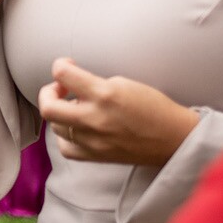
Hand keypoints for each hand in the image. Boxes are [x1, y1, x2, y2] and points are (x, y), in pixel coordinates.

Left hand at [37, 58, 199, 166]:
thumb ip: (94, 83)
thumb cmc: (154, 107)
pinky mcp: (97, 157)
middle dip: (49, 92)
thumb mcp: (124, 82)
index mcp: (104, 94)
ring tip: (74, 107)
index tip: (68, 66)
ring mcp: (94, 141)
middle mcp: (94, 119)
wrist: (175, 138)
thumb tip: (72, 84)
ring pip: (55, 126)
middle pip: (48, 107)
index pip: (62, 74)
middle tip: (62, 88)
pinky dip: (65, 136)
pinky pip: (66, 148)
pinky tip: (75, 128)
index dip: (60, 65)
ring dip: (59, 112)